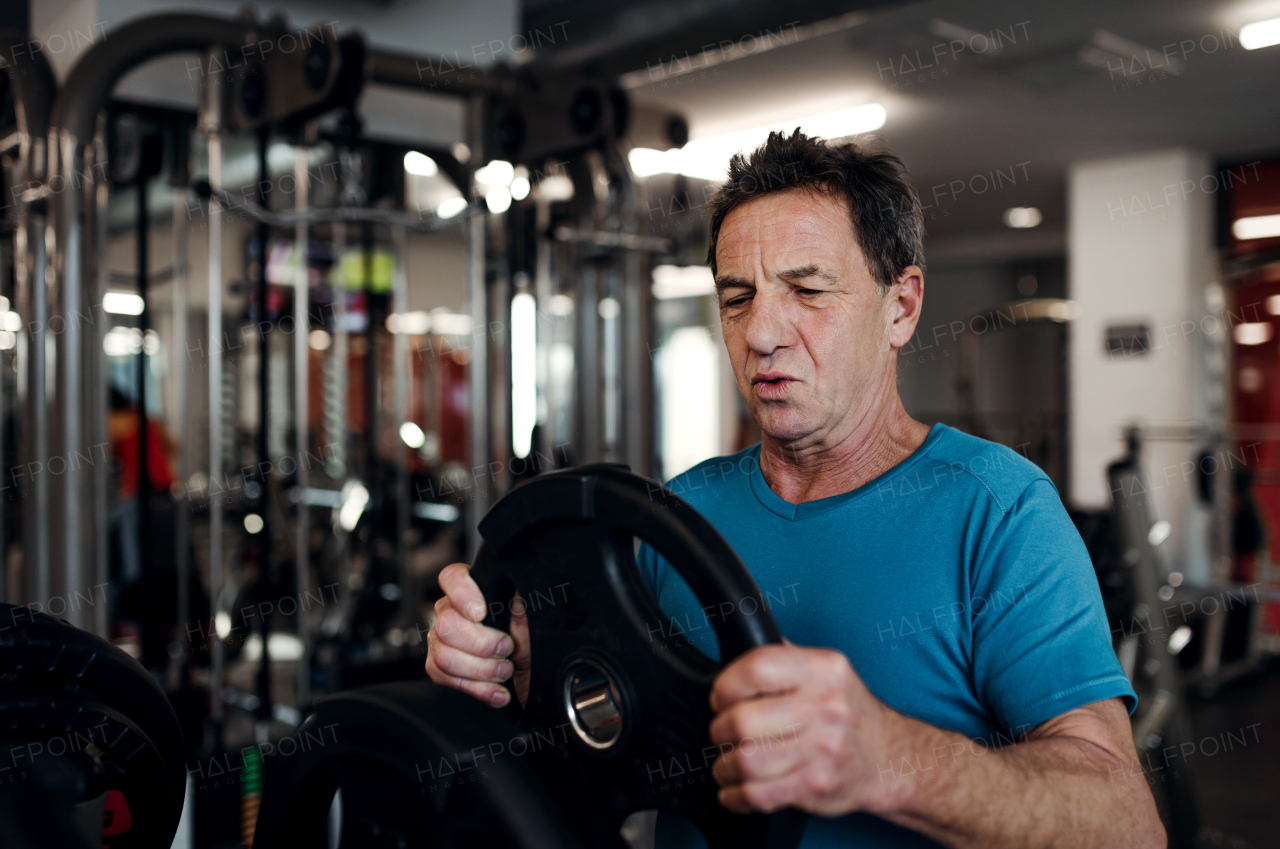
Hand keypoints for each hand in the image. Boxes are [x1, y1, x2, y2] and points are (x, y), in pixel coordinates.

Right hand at [425, 562, 530, 706]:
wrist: (528, 680)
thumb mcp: (532, 624)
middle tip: (506, 649)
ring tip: (505, 671)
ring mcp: (440, 641)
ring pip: (445, 656)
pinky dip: (477, 689)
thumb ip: (521, 607)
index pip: (452, 578)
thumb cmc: (528, 647)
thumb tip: (515, 592)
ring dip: (482, 669)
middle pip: (446, 624)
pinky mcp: (438, 668)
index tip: (481, 613)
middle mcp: (451, 613)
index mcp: (473, 593)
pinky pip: (444, 678)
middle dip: (482, 644)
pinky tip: (497, 690)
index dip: (462, 593)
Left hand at [708, 643, 904, 816]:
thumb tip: (741, 644)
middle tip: (724, 732)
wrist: (888, 756)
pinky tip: (735, 789)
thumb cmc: (847, 712)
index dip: (726, 685)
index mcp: (823, 669)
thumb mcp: (826, 670)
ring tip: (728, 762)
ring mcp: (823, 749)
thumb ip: (785, 657)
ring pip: (746, 760)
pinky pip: (758, 795)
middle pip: (743, 720)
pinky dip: (735, 796)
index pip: (756, 668)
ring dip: (724, 766)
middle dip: (720, 729)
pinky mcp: (817, 785)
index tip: (721, 697)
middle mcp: (826, 706)